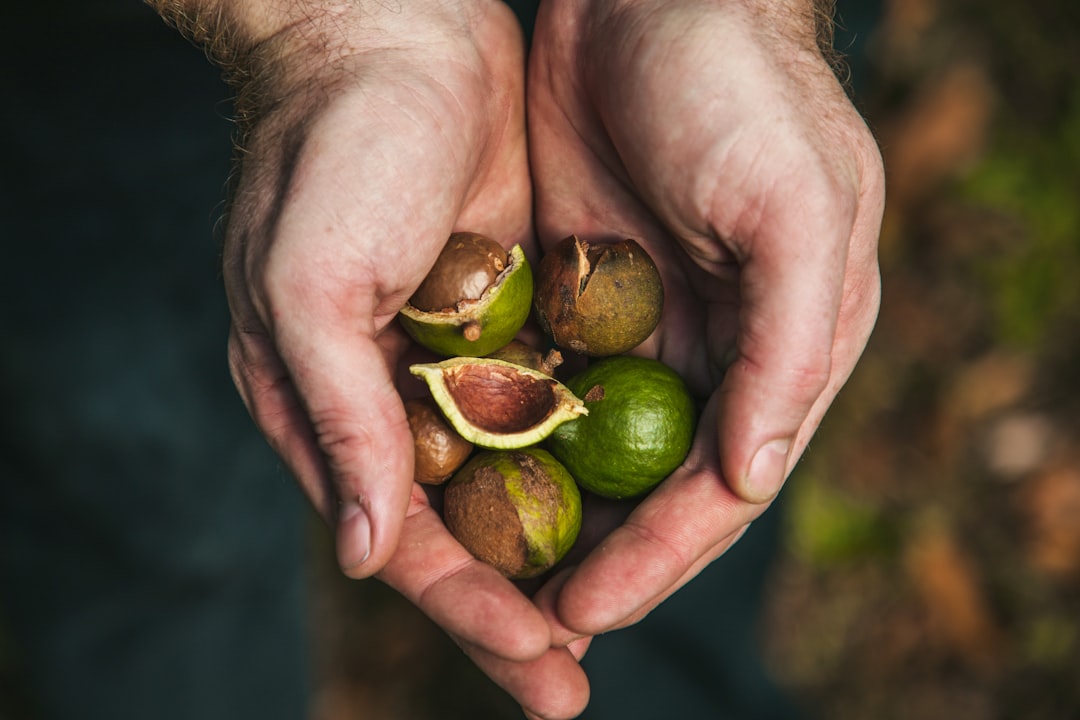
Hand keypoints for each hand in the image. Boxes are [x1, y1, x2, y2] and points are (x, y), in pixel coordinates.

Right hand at [211, 2, 586, 715]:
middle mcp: (401, 401)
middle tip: (575, 686)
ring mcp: (465, 360)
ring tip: (619, 611)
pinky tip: (639, 499)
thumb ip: (336, 418)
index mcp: (341, 410)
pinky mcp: (517, 312)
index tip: (545, 668)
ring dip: (567, 545)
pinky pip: (558, 401)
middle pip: (470, 531)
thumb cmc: (330, 156)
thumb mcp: (306, 284)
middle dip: (524, 608)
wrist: (388, 36)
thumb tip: (368, 554)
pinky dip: (589, 455)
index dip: (474, 610)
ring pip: (521, 480)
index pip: (412, 540)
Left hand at [526, 0, 884, 642]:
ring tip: (486, 581)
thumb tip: (752, 477)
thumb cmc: (743, 90)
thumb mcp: (796, 208)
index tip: (589, 609)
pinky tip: (459, 479)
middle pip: (649, 485)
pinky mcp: (574, 291)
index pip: (720, 484)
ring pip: (588, 448)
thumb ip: (788, 346)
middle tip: (529, 628)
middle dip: (600, 560)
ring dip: (545, 515)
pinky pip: (538, 381)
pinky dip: (506, 434)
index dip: (659, 556)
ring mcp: (638, 325)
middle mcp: (711, 352)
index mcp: (780, 349)